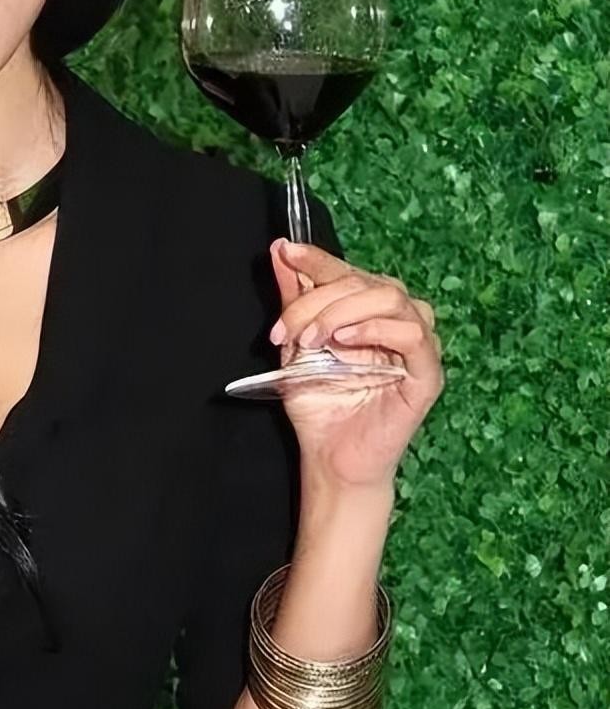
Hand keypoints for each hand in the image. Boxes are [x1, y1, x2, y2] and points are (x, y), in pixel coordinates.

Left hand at [267, 237, 444, 491]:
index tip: (286, 251)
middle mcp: (398, 320)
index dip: (319, 258)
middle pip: (367, 282)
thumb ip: (294, 300)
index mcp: (368, 311)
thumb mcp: (295, 345)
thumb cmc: (319, 404)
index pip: (349, 272)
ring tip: (313, 340)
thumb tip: (280, 251)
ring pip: (392, 298)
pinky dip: (377, 329)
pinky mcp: (427, 375)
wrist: (329, 457)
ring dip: (343, 311)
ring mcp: (417, 346)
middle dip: (318, 299)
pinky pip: (414, 335)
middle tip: (287, 329)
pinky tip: (346, 341)